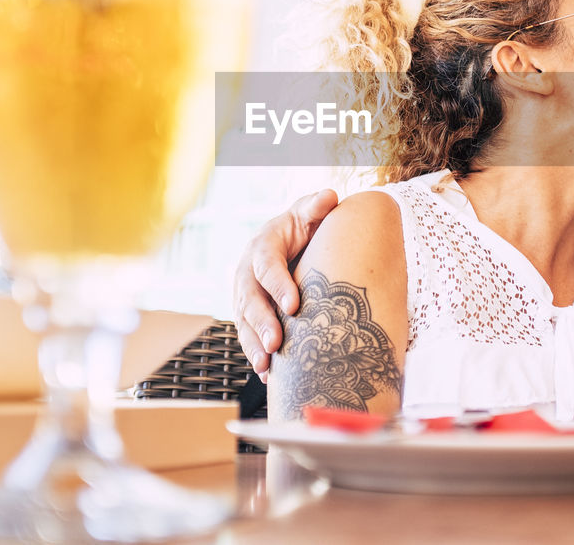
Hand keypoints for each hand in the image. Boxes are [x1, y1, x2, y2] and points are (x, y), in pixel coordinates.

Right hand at [233, 190, 338, 376]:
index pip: (266, 265)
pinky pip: (248, 336)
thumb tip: (329, 196)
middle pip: (249, 298)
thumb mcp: (311, 212)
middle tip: (276, 344)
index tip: (293, 305)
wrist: (295, 240)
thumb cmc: (306, 226)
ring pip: (243, 321)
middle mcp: (248, 270)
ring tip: (266, 366)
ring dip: (253, 344)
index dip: (277, 285)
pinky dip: (255, 355)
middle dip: (261, 322)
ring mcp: (245, 294)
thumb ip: (317, 205)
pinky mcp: (249, 314)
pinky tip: (267, 376)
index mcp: (263, 245)